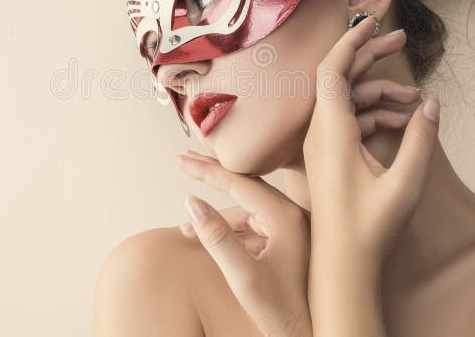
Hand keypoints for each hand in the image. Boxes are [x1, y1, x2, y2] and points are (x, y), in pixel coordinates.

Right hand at [176, 151, 312, 336]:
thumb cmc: (281, 312)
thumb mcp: (242, 276)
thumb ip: (216, 237)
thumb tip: (191, 202)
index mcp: (287, 218)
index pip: (240, 183)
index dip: (207, 171)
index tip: (181, 161)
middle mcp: (293, 216)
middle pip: (245, 187)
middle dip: (211, 179)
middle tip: (182, 163)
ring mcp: (293, 229)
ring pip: (248, 209)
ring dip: (217, 215)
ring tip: (186, 229)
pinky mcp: (290, 242)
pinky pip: (255, 225)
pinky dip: (231, 229)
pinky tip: (210, 239)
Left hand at [304, 17, 439, 262]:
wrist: (342, 264)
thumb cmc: (369, 229)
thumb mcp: (405, 184)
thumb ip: (420, 140)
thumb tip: (432, 105)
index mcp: (331, 133)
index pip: (331, 72)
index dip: (349, 41)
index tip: (371, 20)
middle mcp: (321, 133)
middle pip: (339, 78)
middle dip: (369, 55)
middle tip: (400, 38)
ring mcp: (323, 144)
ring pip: (347, 100)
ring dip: (379, 91)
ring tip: (415, 97)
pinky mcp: (330, 155)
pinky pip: (350, 121)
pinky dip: (375, 115)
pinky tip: (403, 121)